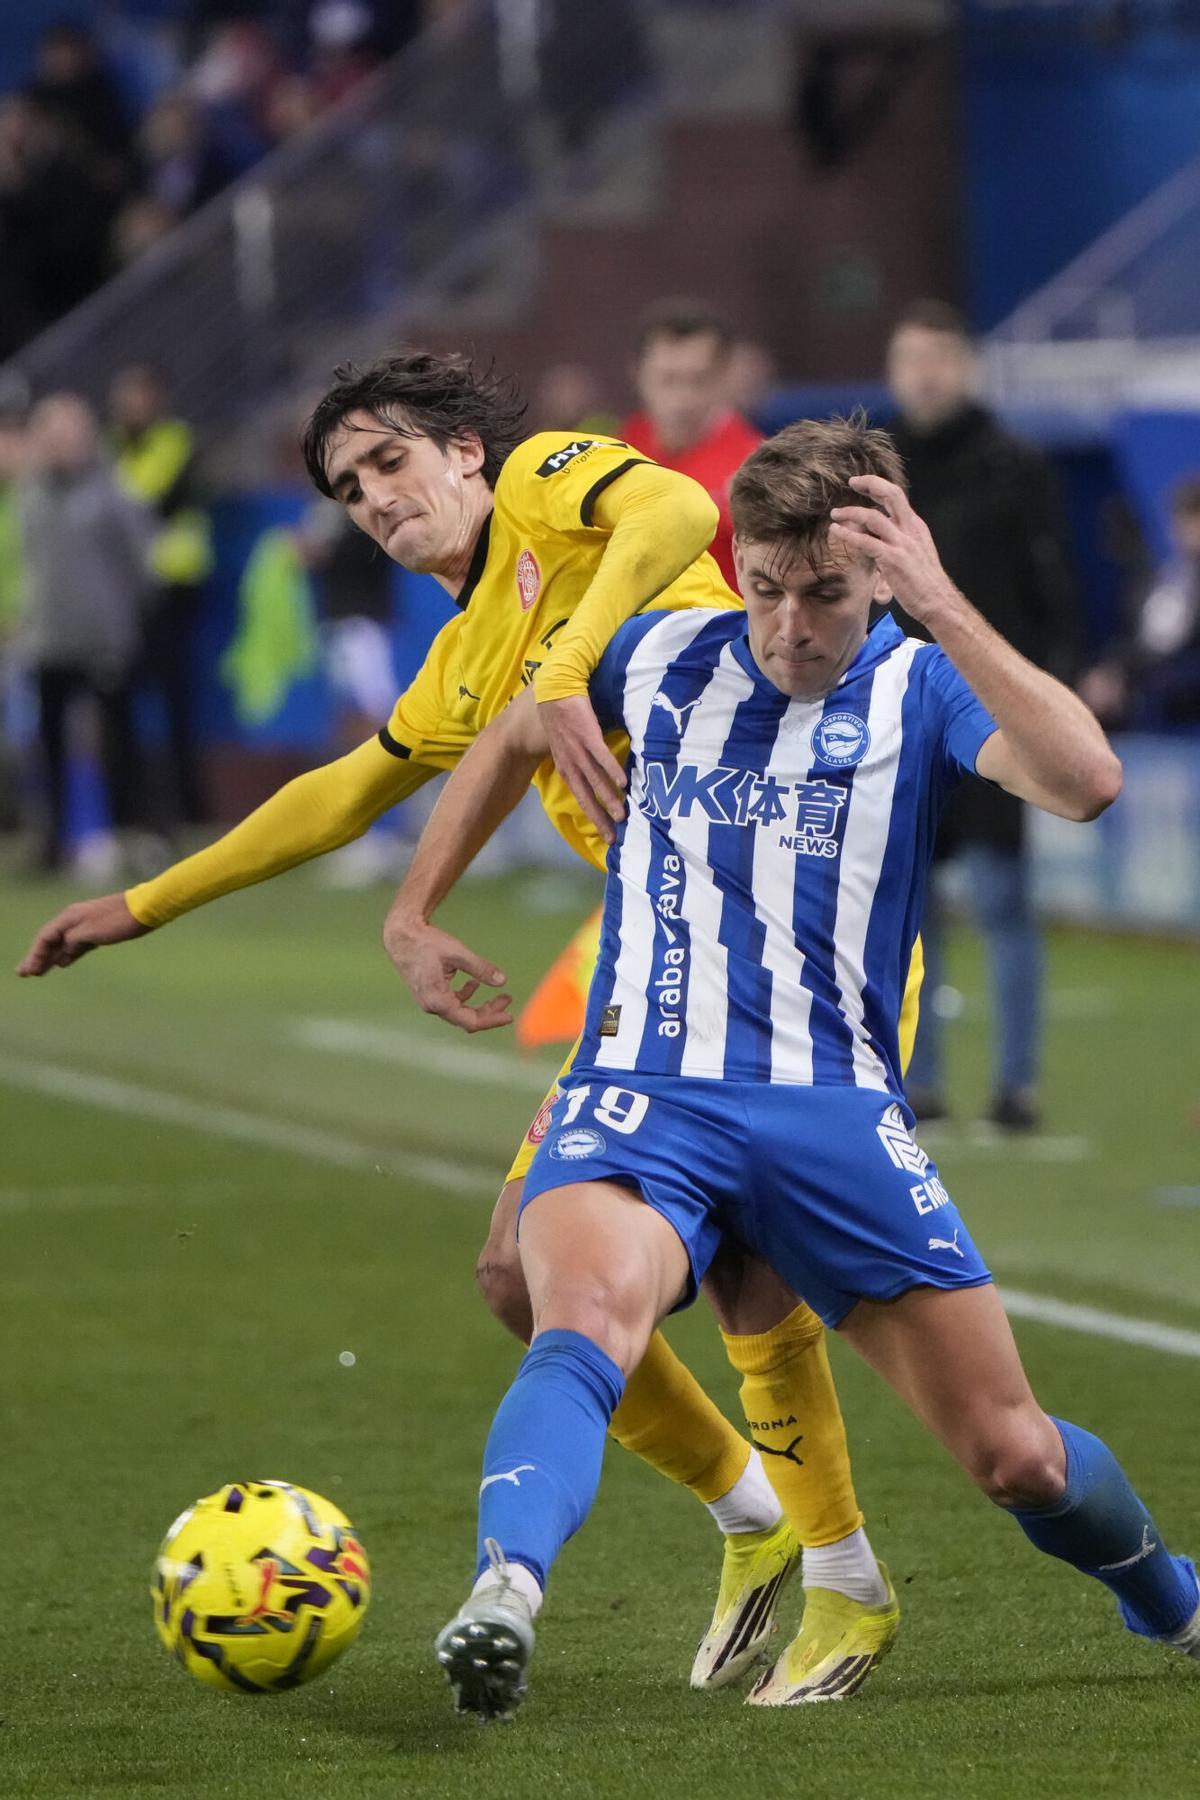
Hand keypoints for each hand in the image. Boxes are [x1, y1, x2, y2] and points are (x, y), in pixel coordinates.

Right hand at [17, 892, 148, 976]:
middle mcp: (74, 919)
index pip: (45, 937)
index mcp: (70, 917)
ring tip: (38, 972)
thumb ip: (73, 942)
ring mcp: (85, 925)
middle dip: (37, 957)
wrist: (145, 909)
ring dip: (51, 957)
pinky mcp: (97, 931)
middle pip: (50, 940)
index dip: (35, 955)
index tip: (28, 972)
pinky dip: (68, 955)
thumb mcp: (92, 933)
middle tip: (24, 974)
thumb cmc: (119, 920)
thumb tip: (62, 953)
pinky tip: (62, 963)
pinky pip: (76, 945)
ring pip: (63, 944)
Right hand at [382, 906, 512, 1033]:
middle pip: (466, 1019)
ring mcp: (429, 1002)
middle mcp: (432, 1006)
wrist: (400, 936)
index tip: (509, 1015)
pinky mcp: (428, 994)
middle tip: (508, 999)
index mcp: (439, 1000)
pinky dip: (465, 996)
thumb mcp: (458, 953)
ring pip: (460, 1011)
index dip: (492, 1020)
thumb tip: (502, 981)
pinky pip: (451, 1003)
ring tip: (500, 995)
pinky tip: (474, 984)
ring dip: (480, 1005)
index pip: (470, 1021)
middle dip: (489, 1012)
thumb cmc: (427, 943)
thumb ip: (481, 969)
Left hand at [537, 693, 625, 844]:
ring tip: (622, 815)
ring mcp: (578, 749)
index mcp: (565, 765)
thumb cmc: (562, 714)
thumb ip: (578, 757)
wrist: (555, 689)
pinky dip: (611, 770)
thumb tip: (595, 769)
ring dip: (608, 798)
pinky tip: (622, 783)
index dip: (592, 814)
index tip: (605, 832)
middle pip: (586, 795)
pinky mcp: (588, 734)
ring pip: (595, 780)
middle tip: (614, 836)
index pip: (579, 795)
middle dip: (599, 817)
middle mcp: (570, 762)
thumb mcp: (565, 742)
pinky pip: (601, 756)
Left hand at [829, 474, 955, 624]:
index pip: (897, 497)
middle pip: (891, 494)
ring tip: (835, 514)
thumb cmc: (925, 583)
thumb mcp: (916, 554)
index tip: (862, 484)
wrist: (939, 602)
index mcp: (916, 527)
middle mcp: (910, 530)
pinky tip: (836, 532)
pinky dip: (848, 535)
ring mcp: (902, 543)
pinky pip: (866, 542)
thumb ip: (899, 541)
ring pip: (873, 517)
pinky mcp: (892, 559)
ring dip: (851, 512)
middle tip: (852, 482)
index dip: (878, 486)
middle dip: (870, 483)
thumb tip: (878, 537)